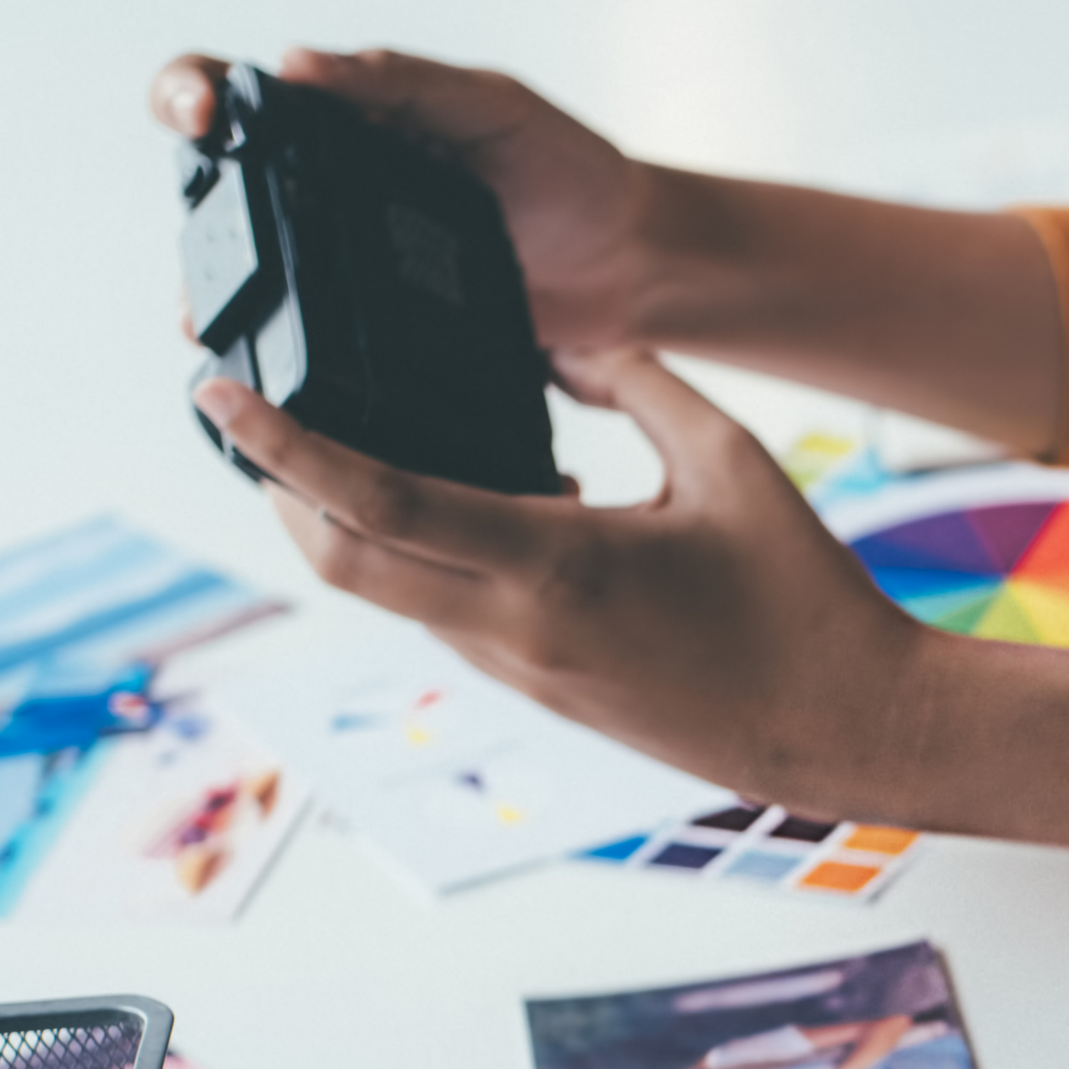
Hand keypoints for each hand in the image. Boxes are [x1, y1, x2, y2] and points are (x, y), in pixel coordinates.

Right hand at [150, 47, 653, 351]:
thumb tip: (300, 64)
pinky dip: (288, 356)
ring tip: (210, 328)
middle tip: (205, 244)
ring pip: (254, 280)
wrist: (629, 265)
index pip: (232, 91)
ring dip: (222, 301)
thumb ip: (402, 82)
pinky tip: (277, 376)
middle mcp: (329, 190)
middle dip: (194, 222)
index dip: (191, 97)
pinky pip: (317, 342)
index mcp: (342, 118)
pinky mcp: (382, 332)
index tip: (204, 119)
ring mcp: (349, 265)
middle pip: (220, 196)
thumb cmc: (567, 169)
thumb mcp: (489, 107)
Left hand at [191, 359, 928, 808]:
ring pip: (393, 593)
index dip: (281, 447)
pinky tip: (468, 508)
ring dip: (351, 527)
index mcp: (555, 566)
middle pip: (343, 561)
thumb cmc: (807, 599)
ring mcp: (526, 674)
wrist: (850, 730)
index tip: (218, 396)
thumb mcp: (731, 459)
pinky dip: (426, 560)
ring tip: (343, 448)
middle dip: (279, 492)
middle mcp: (517, 632)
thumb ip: (640, 382)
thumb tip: (571, 338)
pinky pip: (451, 618)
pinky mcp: (546, 695)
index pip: (375, 503)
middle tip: (253, 423)